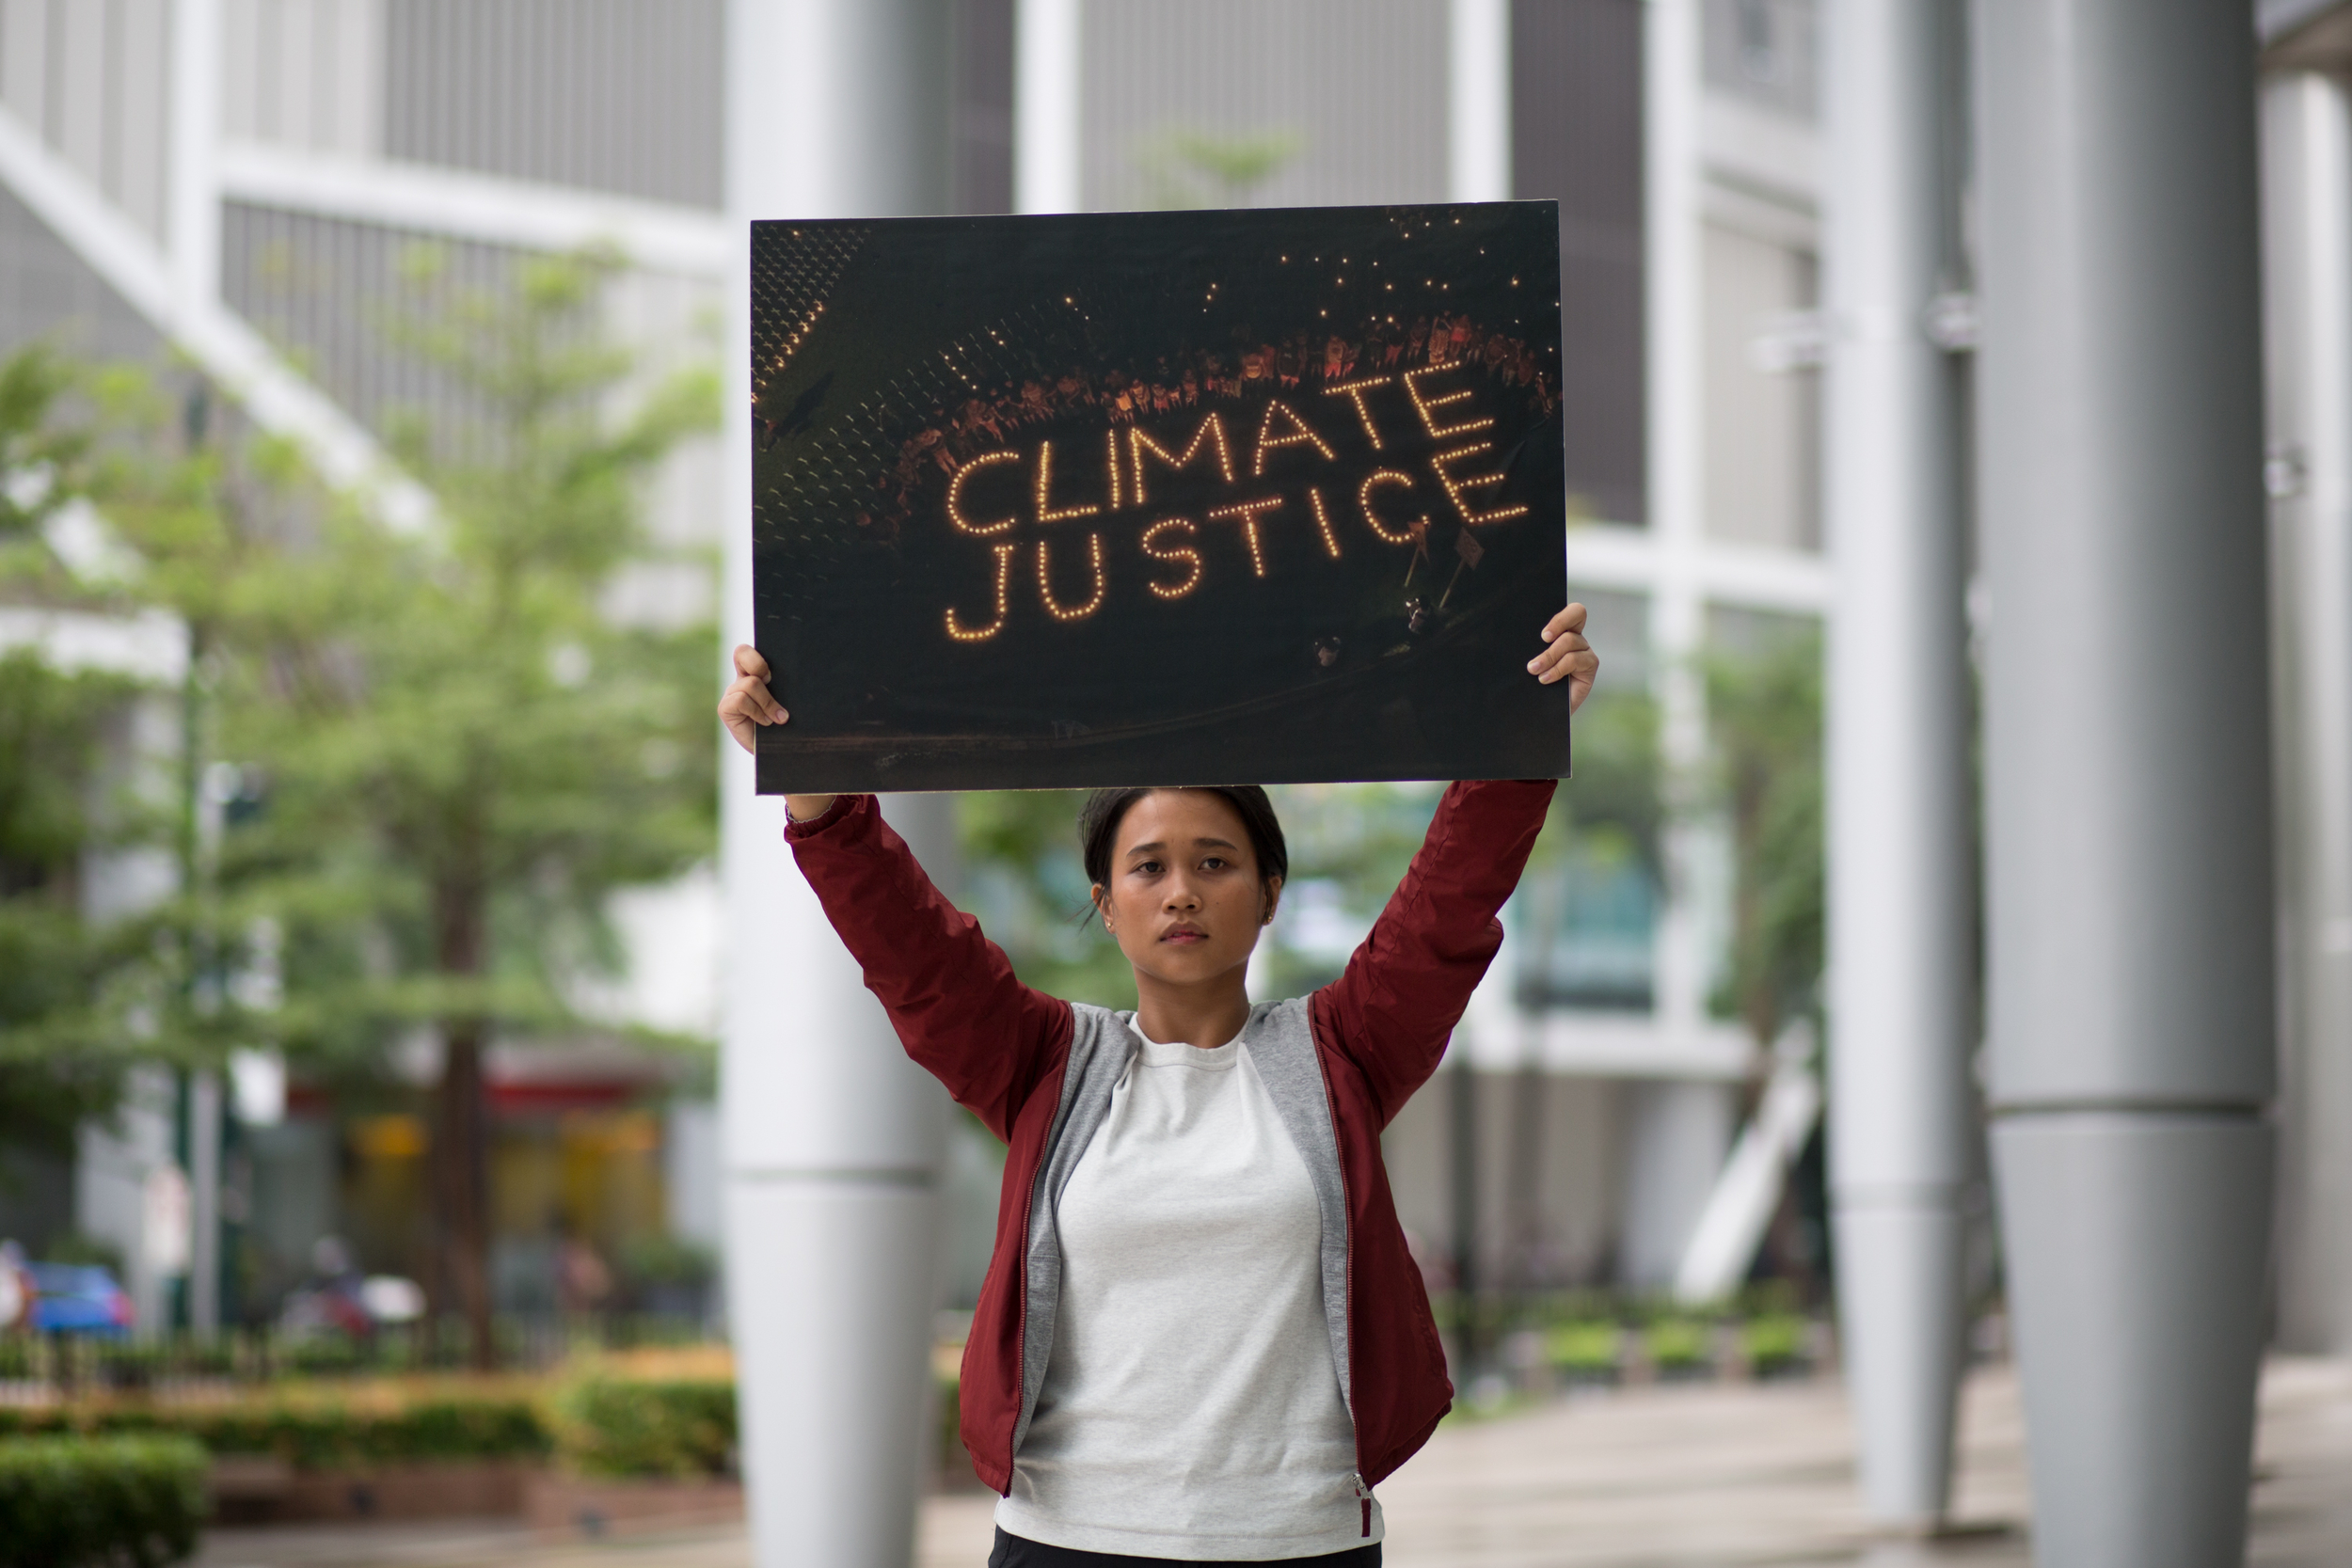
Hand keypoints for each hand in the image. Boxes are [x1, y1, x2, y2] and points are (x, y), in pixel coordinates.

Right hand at [719, 645, 835, 820]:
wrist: (791, 758)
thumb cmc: (801, 728)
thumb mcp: (810, 704)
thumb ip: (820, 687)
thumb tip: (863, 678)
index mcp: (763, 672)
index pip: (756, 646)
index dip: (762, 649)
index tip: (778, 666)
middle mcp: (745, 679)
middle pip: (741, 652)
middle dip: (758, 663)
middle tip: (773, 679)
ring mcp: (734, 693)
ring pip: (749, 683)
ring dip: (767, 702)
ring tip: (779, 718)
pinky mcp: (726, 710)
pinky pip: (738, 699)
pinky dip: (757, 711)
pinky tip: (766, 724)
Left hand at [1528, 603, 1599, 712]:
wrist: (1541, 709)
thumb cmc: (1533, 684)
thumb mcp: (1530, 662)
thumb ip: (1531, 648)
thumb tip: (1518, 636)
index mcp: (1562, 629)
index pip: (1571, 610)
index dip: (1560, 616)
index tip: (1543, 635)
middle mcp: (1576, 637)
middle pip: (1577, 613)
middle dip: (1558, 624)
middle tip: (1543, 639)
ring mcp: (1584, 651)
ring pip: (1569, 641)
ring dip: (1549, 655)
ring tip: (1534, 669)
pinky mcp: (1590, 666)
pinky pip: (1575, 660)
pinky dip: (1557, 669)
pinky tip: (1545, 679)